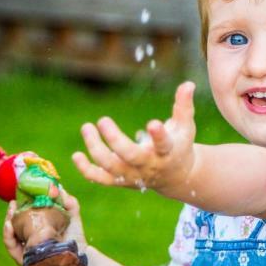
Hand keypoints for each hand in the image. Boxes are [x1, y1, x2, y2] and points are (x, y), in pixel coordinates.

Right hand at [2, 191, 86, 265]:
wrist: (81, 256)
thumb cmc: (75, 237)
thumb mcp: (71, 216)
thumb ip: (68, 201)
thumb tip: (58, 187)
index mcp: (37, 230)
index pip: (21, 217)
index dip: (18, 208)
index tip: (17, 197)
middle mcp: (29, 241)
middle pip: (13, 226)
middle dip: (10, 214)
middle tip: (12, 204)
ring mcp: (26, 251)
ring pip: (10, 237)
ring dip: (7, 224)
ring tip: (9, 214)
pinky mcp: (25, 261)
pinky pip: (13, 249)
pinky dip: (9, 237)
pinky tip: (9, 226)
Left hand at [72, 81, 196, 196]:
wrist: (175, 177)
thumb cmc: (179, 145)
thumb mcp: (185, 127)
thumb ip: (184, 106)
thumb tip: (188, 84)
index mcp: (167, 152)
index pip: (164, 144)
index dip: (159, 135)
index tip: (153, 123)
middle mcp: (149, 165)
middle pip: (130, 156)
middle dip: (115, 140)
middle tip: (103, 120)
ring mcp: (133, 175)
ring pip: (111, 166)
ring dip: (96, 149)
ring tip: (87, 128)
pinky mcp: (121, 181)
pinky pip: (101, 179)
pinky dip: (87, 170)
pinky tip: (76, 155)